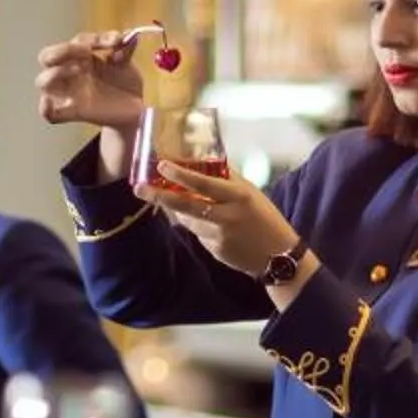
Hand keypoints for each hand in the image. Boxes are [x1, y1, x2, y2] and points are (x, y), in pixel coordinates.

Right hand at [34, 30, 149, 132]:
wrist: (135, 108)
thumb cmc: (124, 82)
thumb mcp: (126, 63)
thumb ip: (125, 50)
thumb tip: (128, 37)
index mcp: (82, 57)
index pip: (77, 41)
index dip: (94, 39)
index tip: (116, 40)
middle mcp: (71, 72)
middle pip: (48, 56)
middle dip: (63, 50)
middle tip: (85, 51)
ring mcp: (71, 92)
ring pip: (43, 81)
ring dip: (55, 72)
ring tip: (77, 69)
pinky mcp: (76, 112)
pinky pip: (51, 115)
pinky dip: (46, 109)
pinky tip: (48, 102)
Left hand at [142, 160, 302, 283]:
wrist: (278, 256)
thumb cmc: (265, 217)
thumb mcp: (250, 193)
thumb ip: (227, 180)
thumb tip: (202, 162)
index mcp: (238, 196)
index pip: (205, 183)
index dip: (181, 175)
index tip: (161, 166)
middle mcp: (226, 216)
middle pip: (186, 205)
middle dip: (159, 196)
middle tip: (139, 188)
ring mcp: (218, 236)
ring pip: (187, 220)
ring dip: (176, 210)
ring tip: (168, 199)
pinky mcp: (214, 250)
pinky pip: (197, 233)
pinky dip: (194, 224)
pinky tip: (201, 221)